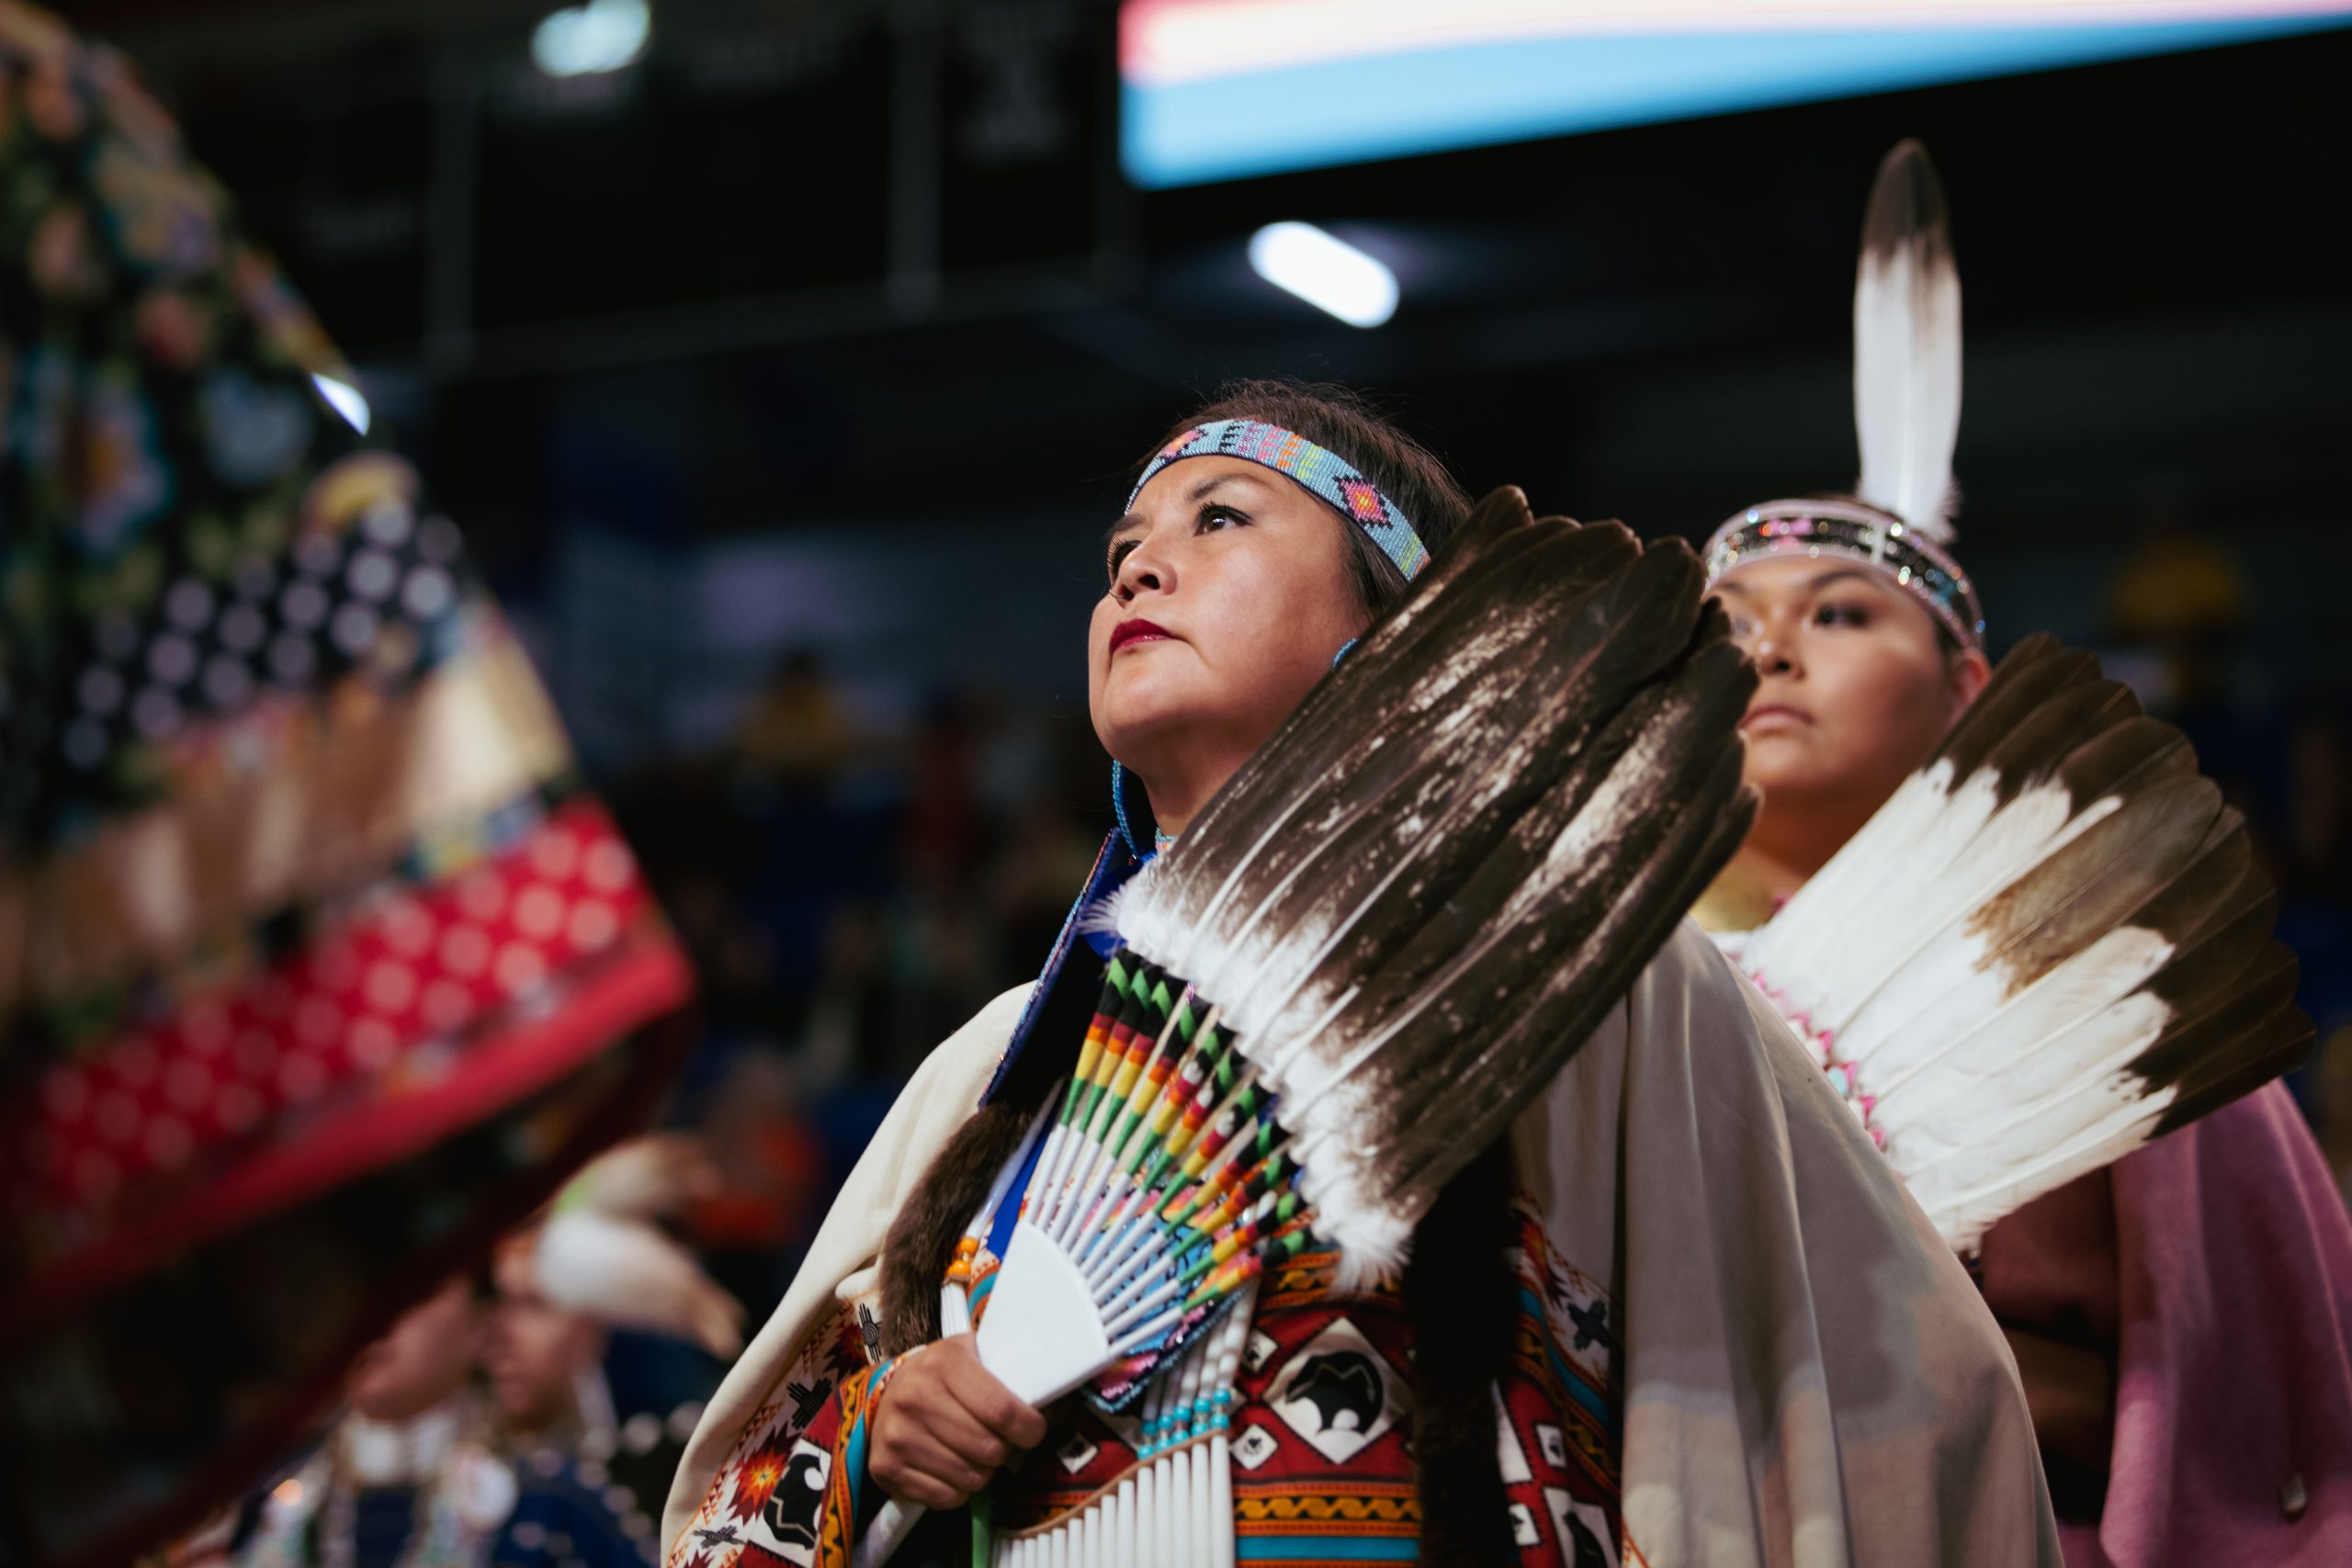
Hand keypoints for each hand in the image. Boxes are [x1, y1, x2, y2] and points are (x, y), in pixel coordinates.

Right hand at [867, 1335, 1046, 1510]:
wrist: (891, 1390)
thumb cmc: (945, 1374)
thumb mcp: (977, 1356)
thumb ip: (1014, 1374)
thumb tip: (1059, 1405)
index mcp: (944, 1363)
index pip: (1002, 1411)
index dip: (1030, 1429)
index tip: (1034, 1431)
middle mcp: (914, 1398)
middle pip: (989, 1450)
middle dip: (1005, 1450)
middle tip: (999, 1440)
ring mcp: (896, 1436)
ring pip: (971, 1479)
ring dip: (983, 1472)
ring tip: (973, 1452)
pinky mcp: (885, 1468)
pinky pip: (947, 1498)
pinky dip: (958, 1490)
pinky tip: (951, 1466)